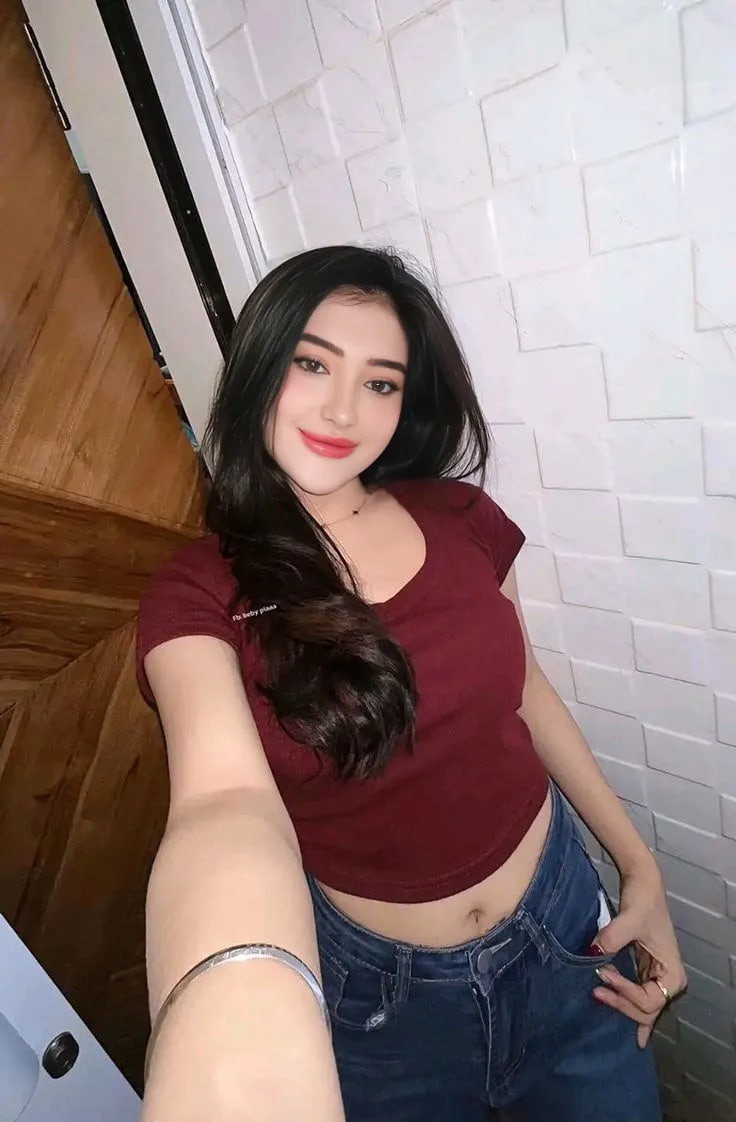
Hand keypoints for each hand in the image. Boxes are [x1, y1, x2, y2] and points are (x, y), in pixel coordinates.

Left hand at [591, 859, 686, 1047]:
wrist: (643, 884)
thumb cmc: (642, 901)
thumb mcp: (629, 918)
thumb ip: (612, 937)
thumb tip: (592, 954)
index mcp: (672, 972)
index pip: (649, 1000)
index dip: (625, 992)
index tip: (603, 973)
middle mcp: (669, 980)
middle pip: (646, 1010)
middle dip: (622, 1005)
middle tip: (595, 993)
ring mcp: (657, 977)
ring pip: (642, 1008)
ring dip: (623, 1008)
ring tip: (601, 1001)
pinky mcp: (645, 972)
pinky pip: (640, 1000)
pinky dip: (636, 1015)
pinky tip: (636, 1038)